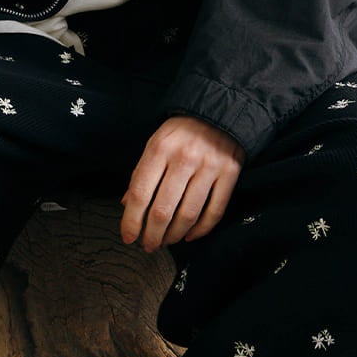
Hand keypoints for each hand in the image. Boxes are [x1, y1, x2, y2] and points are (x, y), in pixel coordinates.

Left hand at [119, 115, 246, 252]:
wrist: (219, 110)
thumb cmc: (181, 132)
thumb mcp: (155, 144)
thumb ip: (141, 174)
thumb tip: (126, 205)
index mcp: (159, 149)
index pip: (139, 194)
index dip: (131, 221)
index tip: (128, 237)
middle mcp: (184, 158)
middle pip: (162, 210)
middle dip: (152, 235)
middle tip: (148, 246)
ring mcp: (209, 167)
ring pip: (188, 214)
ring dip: (174, 235)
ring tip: (167, 241)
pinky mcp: (230, 173)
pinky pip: (215, 211)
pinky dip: (201, 229)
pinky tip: (190, 236)